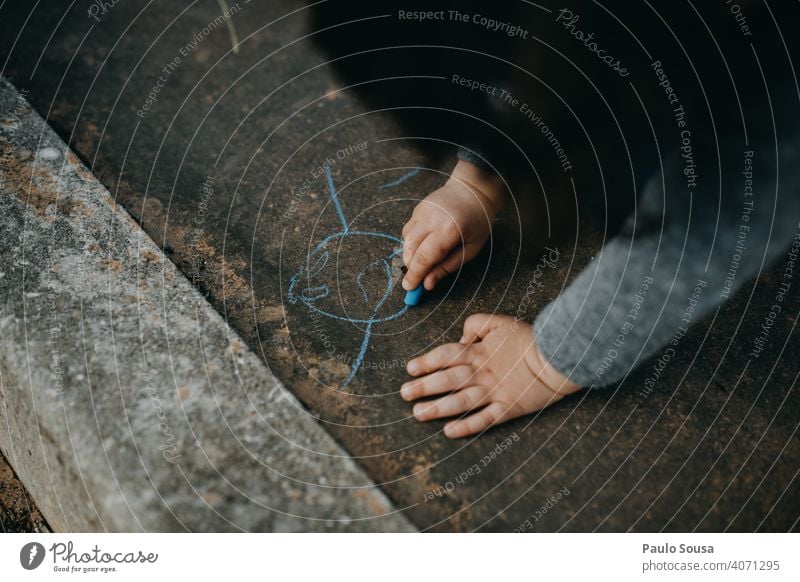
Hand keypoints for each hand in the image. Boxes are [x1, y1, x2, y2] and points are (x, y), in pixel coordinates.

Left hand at [401, 314, 580, 437]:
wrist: (558, 356)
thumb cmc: (530, 337)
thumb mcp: (500, 321)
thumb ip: (476, 325)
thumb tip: (460, 340)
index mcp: (478, 352)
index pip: (445, 356)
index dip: (426, 362)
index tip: (410, 369)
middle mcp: (481, 373)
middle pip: (446, 380)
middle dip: (423, 387)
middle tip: (404, 394)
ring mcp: (494, 392)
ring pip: (459, 402)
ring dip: (437, 408)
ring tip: (418, 413)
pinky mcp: (508, 408)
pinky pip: (483, 420)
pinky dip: (466, 426)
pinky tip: (449, 432)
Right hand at [402, 160, 505, 290]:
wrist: (473, 190)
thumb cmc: (477, 222)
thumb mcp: (470, 249)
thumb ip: (447, 267)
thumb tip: (428, 284)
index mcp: (448, 231)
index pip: (423, 258)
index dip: (415, 275)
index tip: (409, 288)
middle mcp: (430, 220)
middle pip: (410, 250)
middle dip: (411, 268)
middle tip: (415, 280)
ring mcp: (421, 213)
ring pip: (406, 241)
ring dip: (410, 256)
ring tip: (421, 262)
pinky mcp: (417, 209)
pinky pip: (408, 231)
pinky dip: (411, 242)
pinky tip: (422, 245)